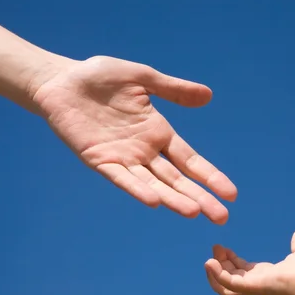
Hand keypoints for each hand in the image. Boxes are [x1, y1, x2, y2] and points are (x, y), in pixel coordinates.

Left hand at [31, 55, 237, 223]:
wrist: (63, 80)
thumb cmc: (100, 77)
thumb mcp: (143, 79)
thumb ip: (173, 90)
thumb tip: (209, 96)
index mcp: (158, 132)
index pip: (190, 160)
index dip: (210, 176)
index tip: (232, 194)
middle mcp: (144, 150)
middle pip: (177, 179)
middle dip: (199, 197)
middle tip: (221, 218)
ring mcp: (123, 157)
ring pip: (153, 184)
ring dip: (173, 199)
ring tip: (194, 213)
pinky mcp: (99, 159)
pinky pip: (121, 177)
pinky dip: (136, 189)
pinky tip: (154, 201)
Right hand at [204, 229, 294, 294]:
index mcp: (262, 275)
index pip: (239, 269)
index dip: (229, 259)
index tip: (221, 247)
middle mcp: (254, 282)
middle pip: (229, 276)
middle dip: (219, 264)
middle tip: (215, 249)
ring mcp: (251, 286)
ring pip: (224, 284)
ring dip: (214, 273)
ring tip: (209, 259)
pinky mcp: (250, 287)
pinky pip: (228, 283)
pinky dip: (217, 274)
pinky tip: (211, 262)